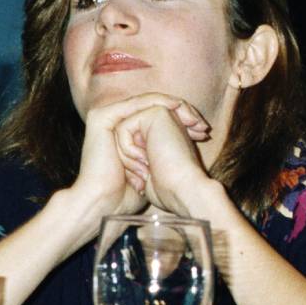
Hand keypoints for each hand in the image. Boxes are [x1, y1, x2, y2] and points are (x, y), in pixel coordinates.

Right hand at [72, 93, 201, 220]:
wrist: (106, 202)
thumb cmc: (128, 195)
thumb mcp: (153, 169)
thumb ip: (160, 152)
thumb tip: (185, 142)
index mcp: (125, 136)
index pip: (158, 118)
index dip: (183, 121)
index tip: (204, 133)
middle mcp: (116, 125)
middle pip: (155, 108)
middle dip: (183, 113)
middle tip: (202, 126)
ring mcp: (108, 119)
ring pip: (148, 102)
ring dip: (174, 108)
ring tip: (193, 122)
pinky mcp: (102, 118)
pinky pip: (137, 103)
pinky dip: (159, 104)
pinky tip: (177, 109)